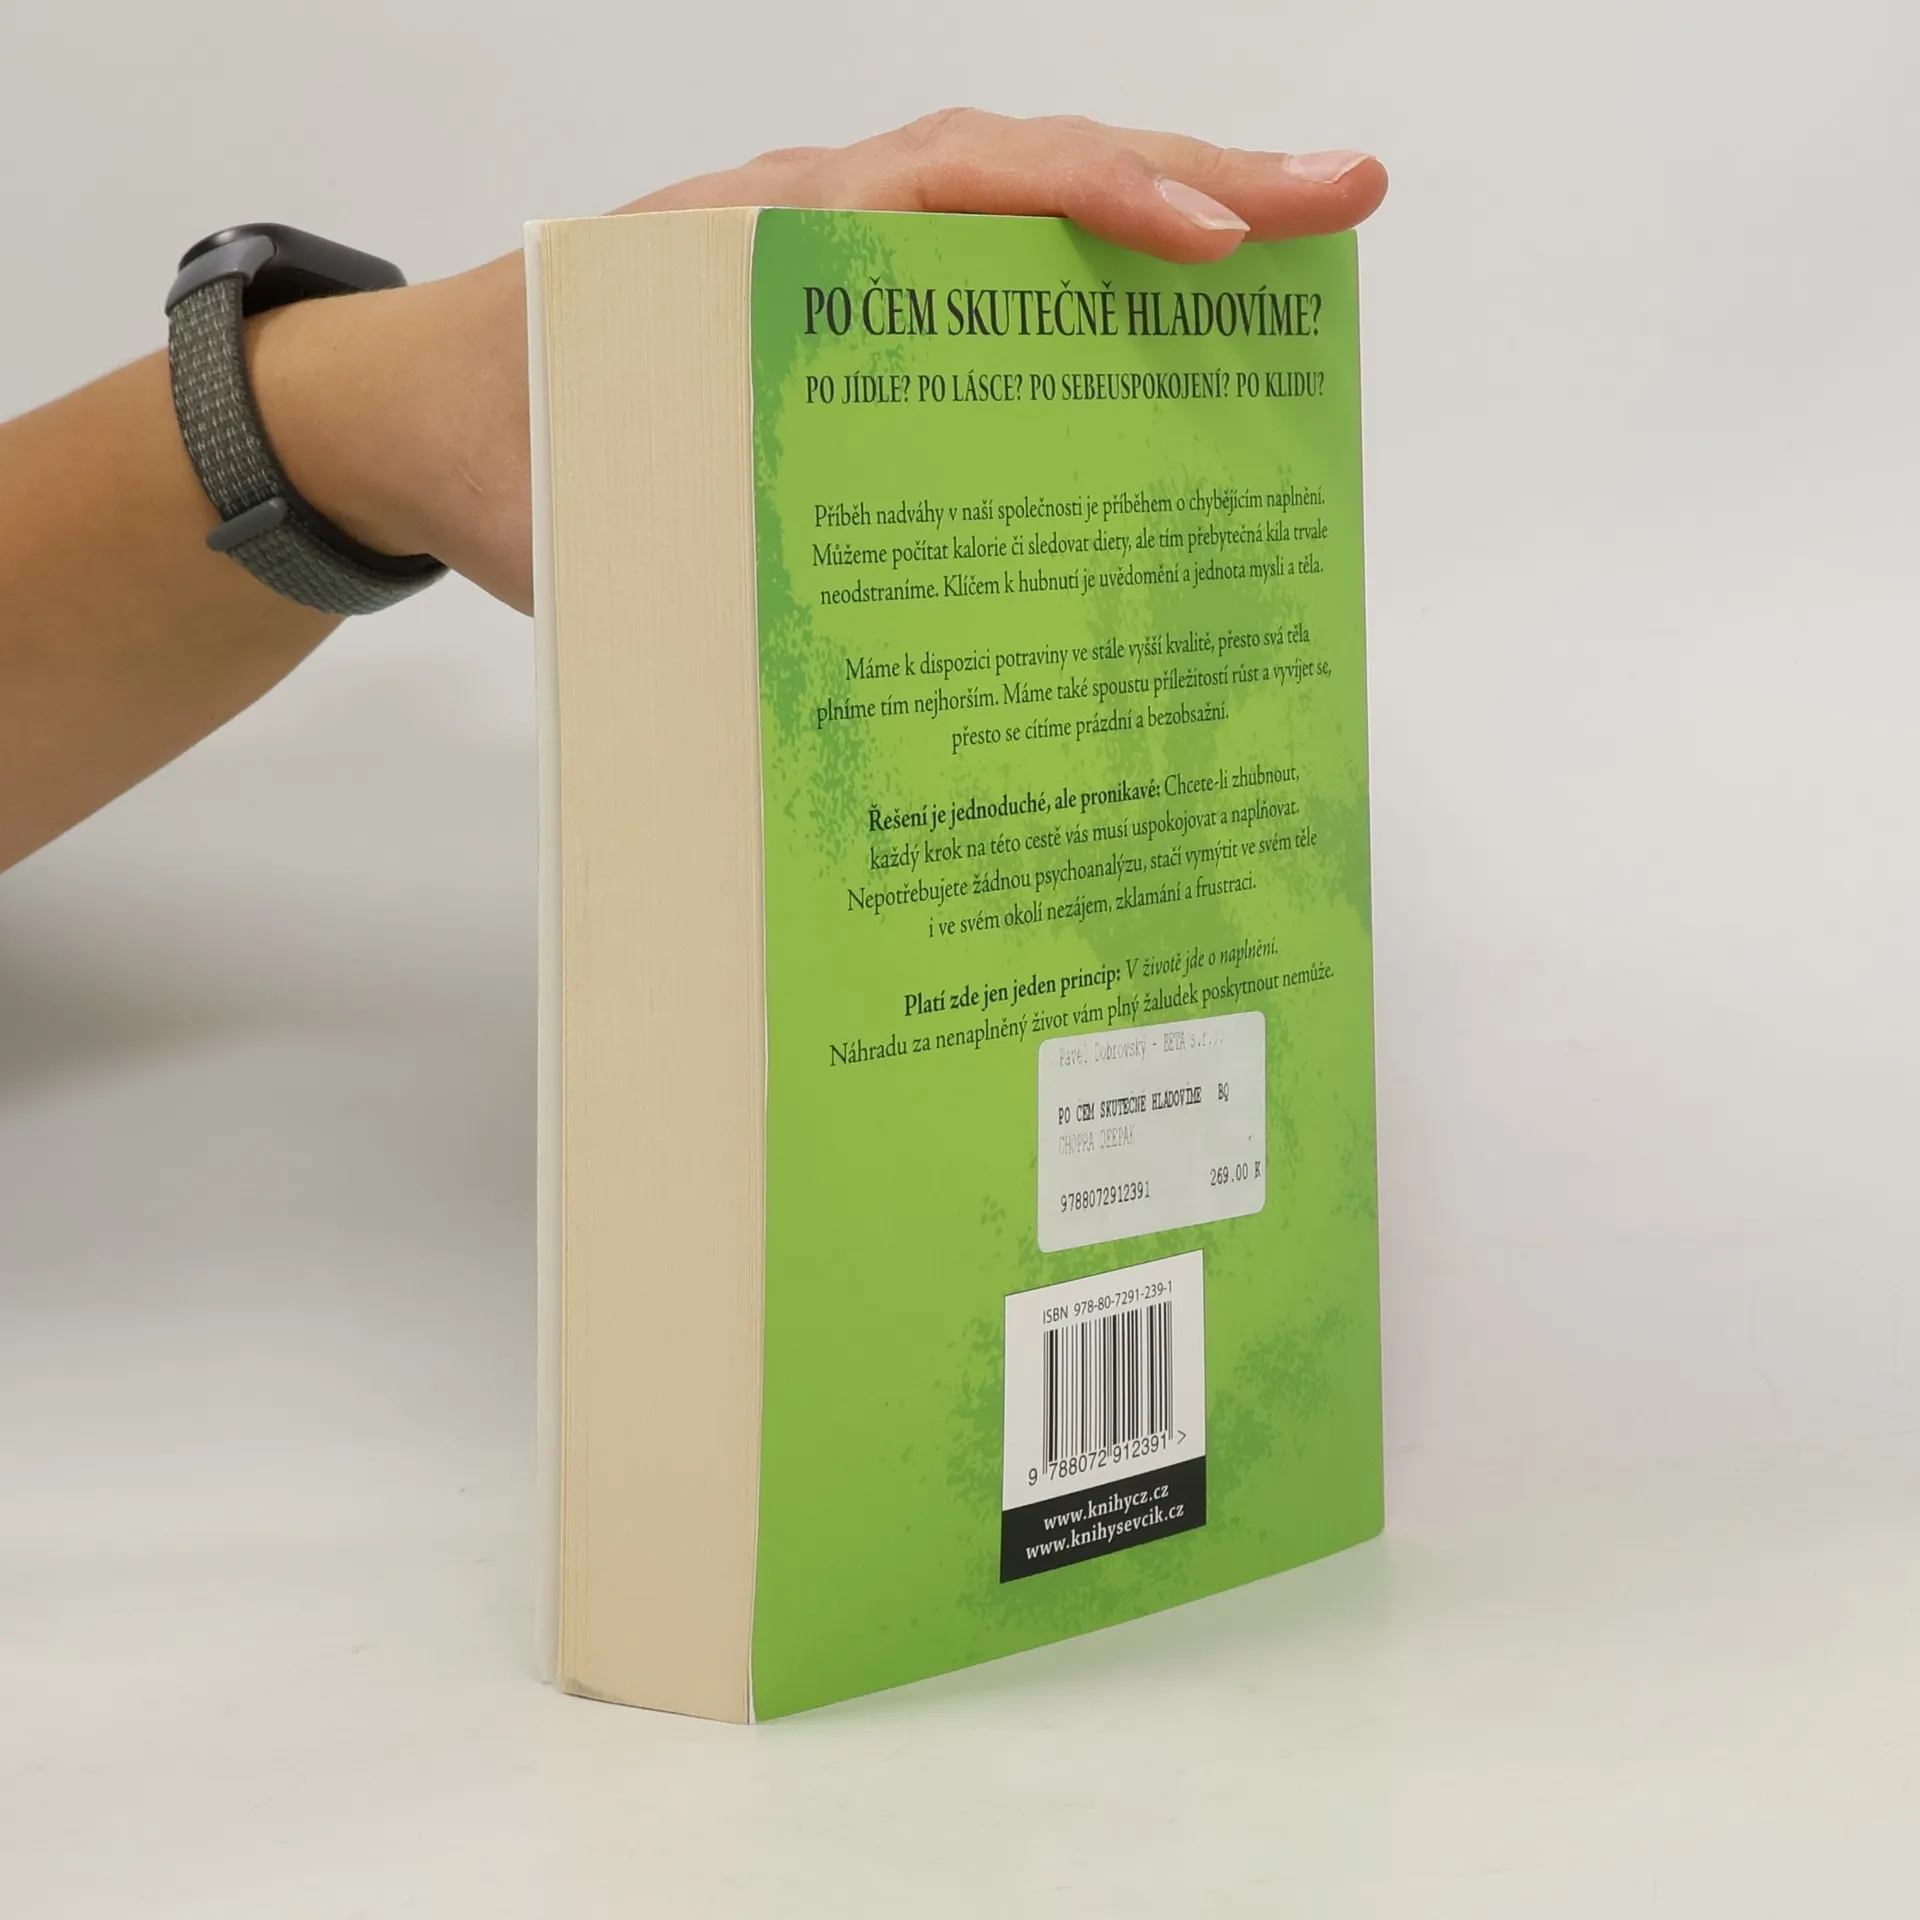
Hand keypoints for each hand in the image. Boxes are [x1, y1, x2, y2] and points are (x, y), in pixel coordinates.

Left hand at [253, 110, 1386, 615]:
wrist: (414, 417)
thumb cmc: (491, 447)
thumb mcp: (582, 505)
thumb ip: (696, 552)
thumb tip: (834, 678)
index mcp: (758, 243)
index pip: (952, 184)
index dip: (1087, 204)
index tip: (1208, 242)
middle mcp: (815, 229)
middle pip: (1022, 172)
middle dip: (1188, 180)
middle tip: (1341, 198)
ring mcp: (839, 267)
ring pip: (1015, 215)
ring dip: (1153, 222)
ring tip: (1296, 249)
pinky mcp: (847, 323)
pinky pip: (979, 284)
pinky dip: (1076, 290)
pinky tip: (1162, 340)